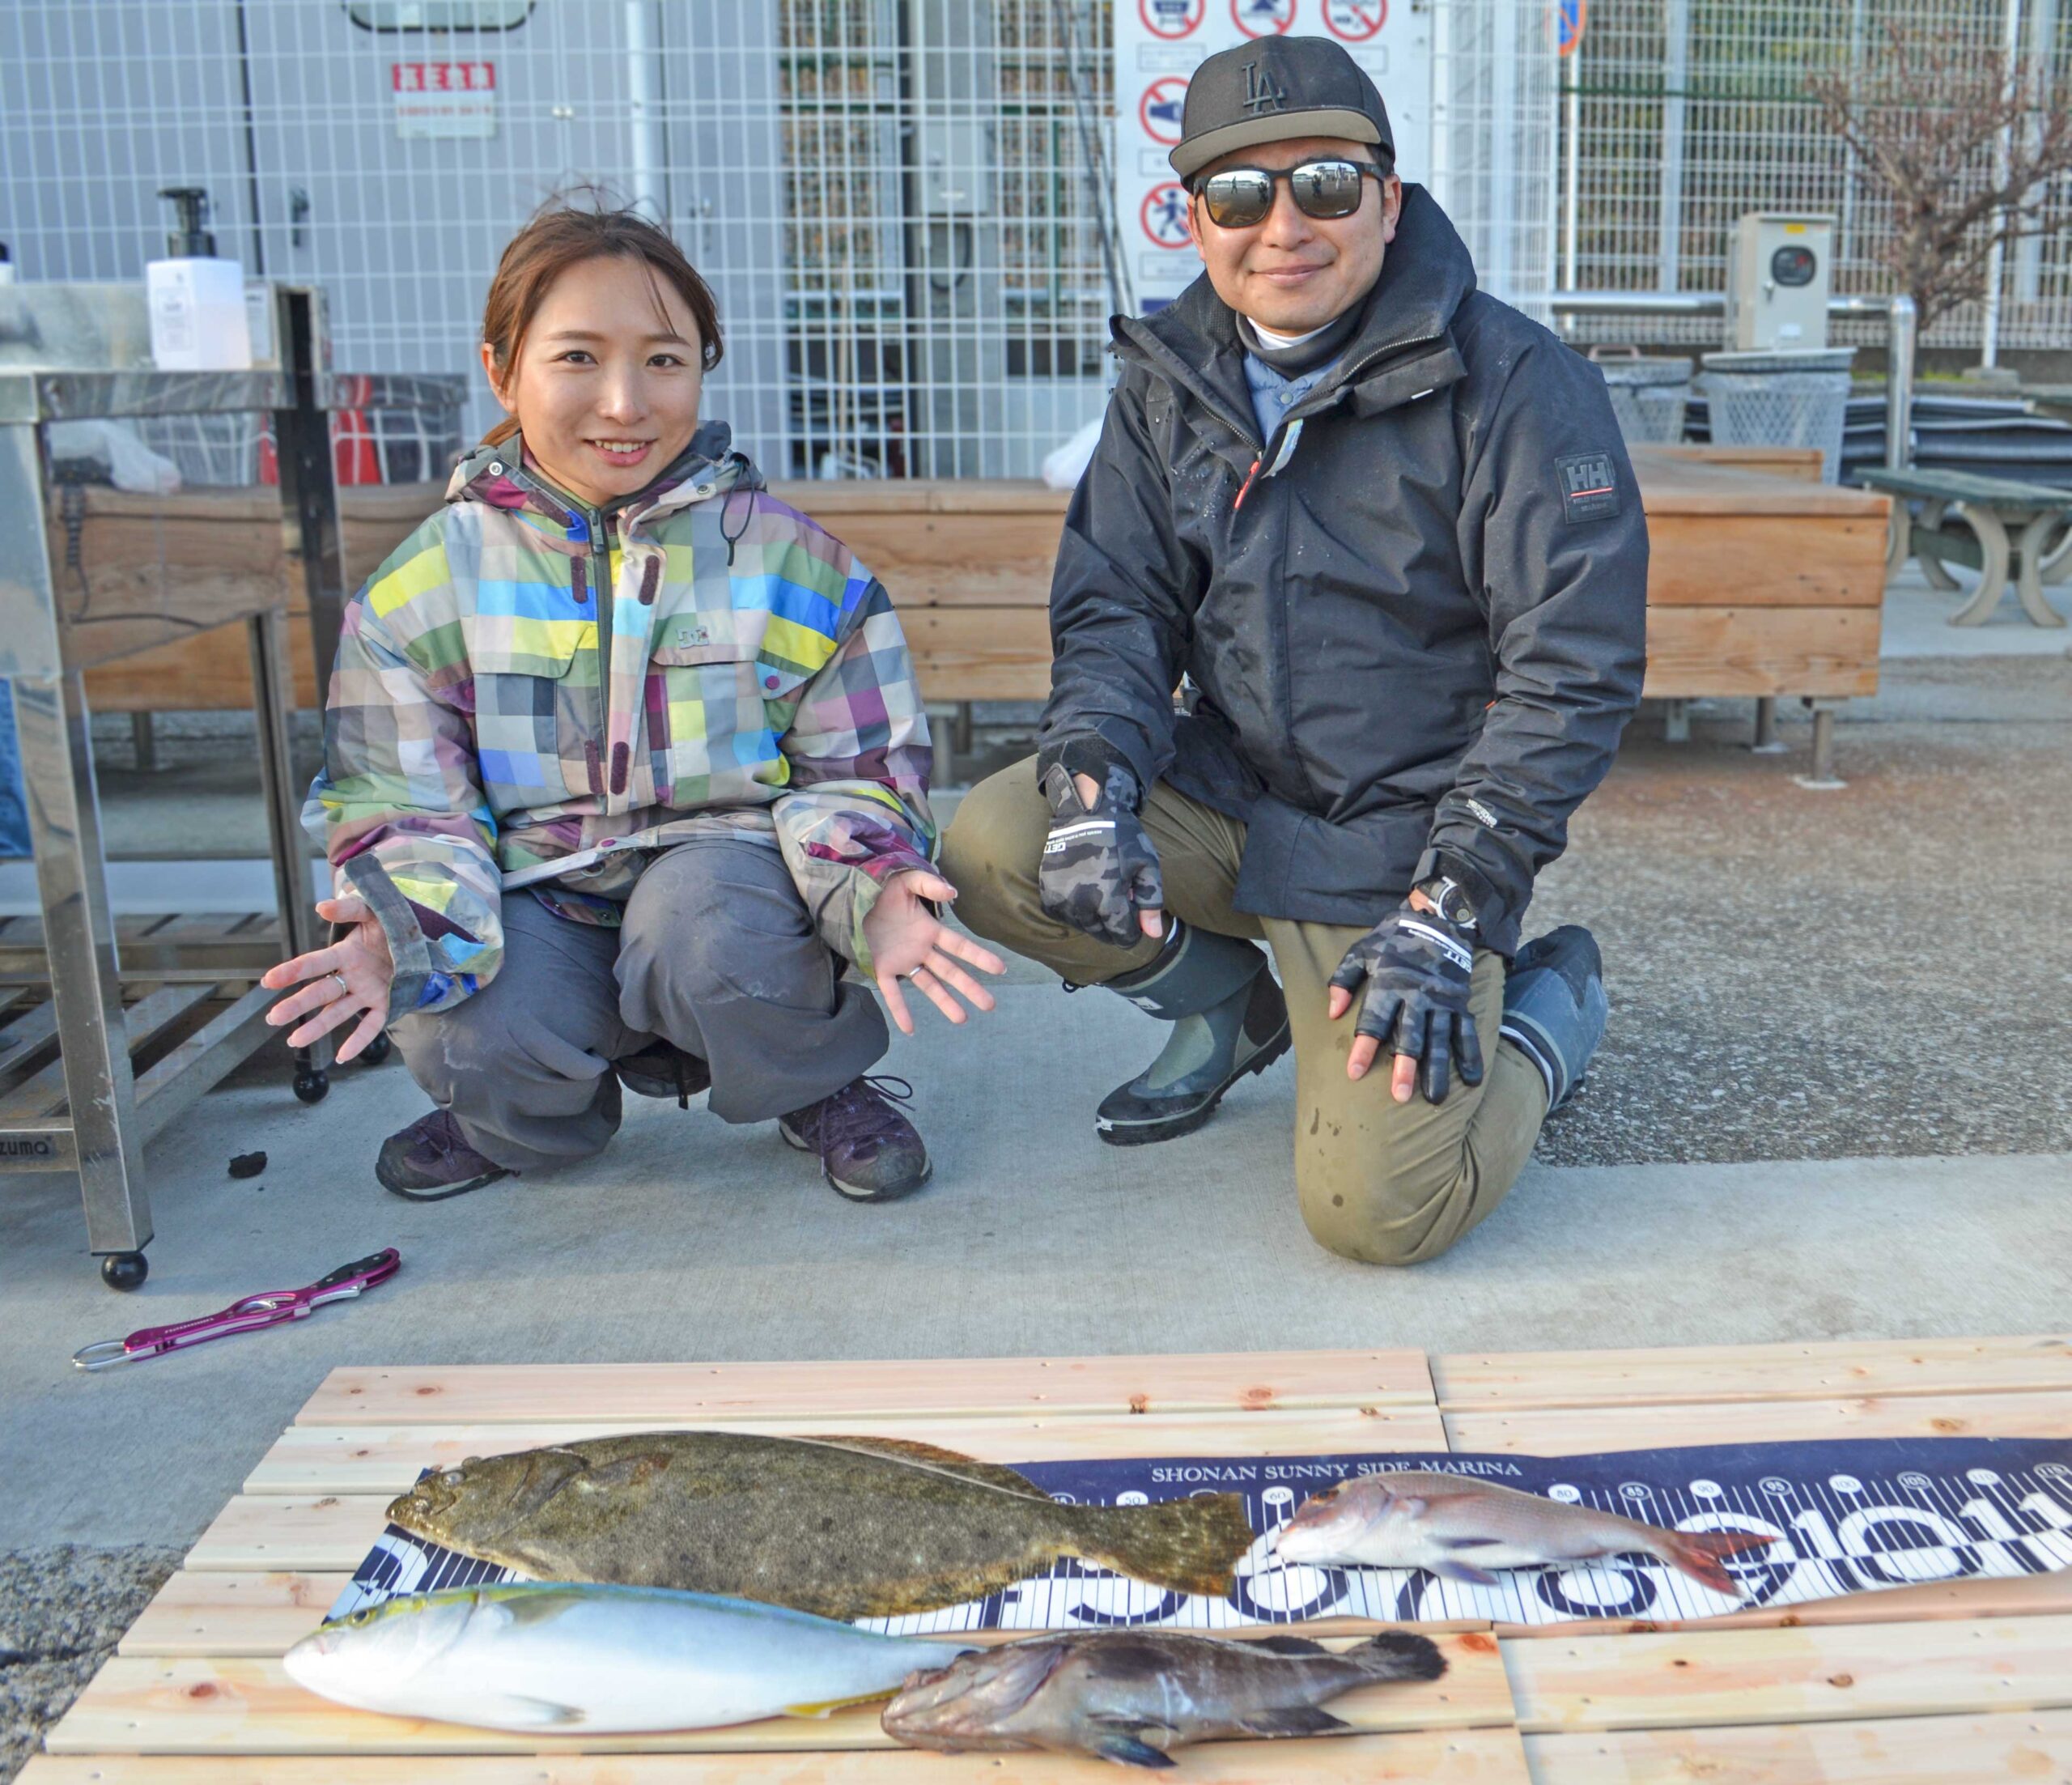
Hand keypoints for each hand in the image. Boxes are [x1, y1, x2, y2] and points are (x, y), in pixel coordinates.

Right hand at [260, 896, 393, 1062]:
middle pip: (320, 993)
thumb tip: (321, 908)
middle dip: (297, 1005)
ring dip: (317, 1027)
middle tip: (273, 1017)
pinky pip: (371, 1025)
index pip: (314, 964)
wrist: (421, 939)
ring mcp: (367, 992)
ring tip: (295, 1041)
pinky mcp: (386, 1003)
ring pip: (338, 1012)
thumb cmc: (389, 925)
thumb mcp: (372, 911)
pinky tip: (342, 1056)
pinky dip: (358, 1040)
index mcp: (344, 954)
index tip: (269, 981)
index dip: (292, 971)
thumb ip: (349, 908)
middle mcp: (351, 976)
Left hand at [860, 870, 1006, 1036]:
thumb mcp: (906, 880)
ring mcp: (903, 962)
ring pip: (928, 986)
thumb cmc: (882, 889)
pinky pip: (893, 993)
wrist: (852, 897)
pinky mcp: (882, 969)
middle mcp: (920, 950)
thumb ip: (929, 885)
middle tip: (990, 1005)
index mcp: (929, 930)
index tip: (1000, 969)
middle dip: (970, 988)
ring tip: (962, 1019)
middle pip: (950, 972)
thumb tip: (952, 892)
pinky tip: (910, 1029)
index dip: (979, 957)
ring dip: (945, 1002)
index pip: (959, 947)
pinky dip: (900, 1010)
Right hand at [1038, 765, 1164, 947]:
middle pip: (1102, 934)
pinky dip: (1073, 911)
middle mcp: (1083, 906)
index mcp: (1110, 902)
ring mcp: (1062, 900)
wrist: (1086, 813)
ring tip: (1101, 894)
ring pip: (1082, 926)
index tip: (1133, 916)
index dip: (1132, 931)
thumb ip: (1150, 902)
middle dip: (1114, 924)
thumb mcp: (1146, 867)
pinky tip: (1082, 894)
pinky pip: (1062, 916)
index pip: (1123, 937)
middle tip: (1118, 901)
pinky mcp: (1048, 893)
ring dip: (1094, 918)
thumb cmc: (1122, 838)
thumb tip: (1154, 934)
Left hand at [1325, 894, 1483, 1103]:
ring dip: (1438, 1070)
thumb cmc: (1393, 939)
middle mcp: (1417, 996)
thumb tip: (1332, 1012)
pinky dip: (1471, 1055)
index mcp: (1389, 985)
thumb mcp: (1361, 951)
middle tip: (1400, 1096)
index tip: (1354, 1073)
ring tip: (1435, 1098)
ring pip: (1440, 1040)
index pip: (1374, 1021)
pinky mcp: (1460, 1003)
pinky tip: (1472, 1080)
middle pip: (1410, 1036)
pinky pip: (1466, 1032)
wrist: (1438, 920)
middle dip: (1405, 1067)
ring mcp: (1442, 1001)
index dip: (1363, 1048)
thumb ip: (1343, 980)